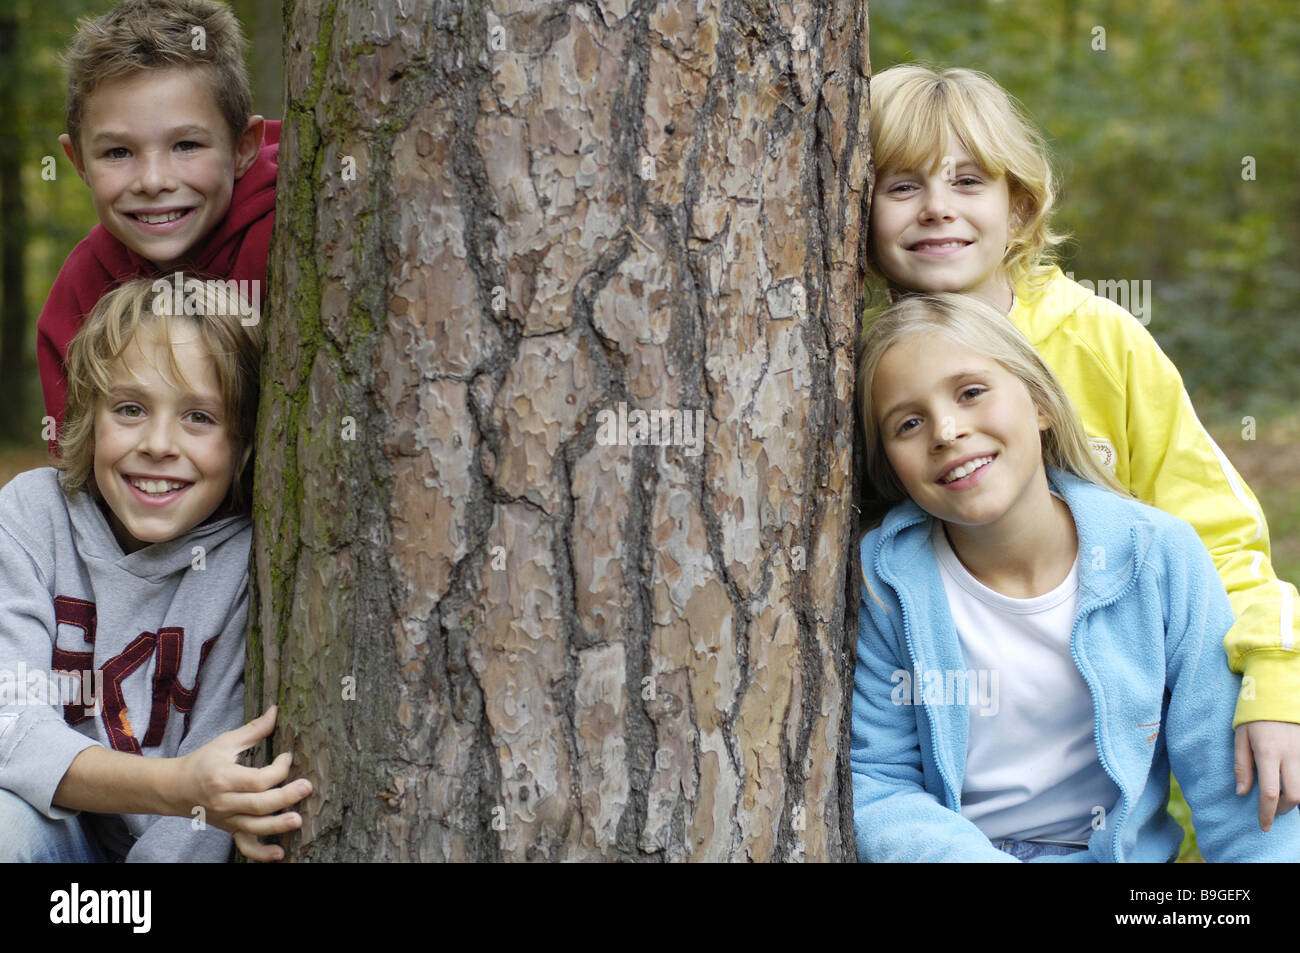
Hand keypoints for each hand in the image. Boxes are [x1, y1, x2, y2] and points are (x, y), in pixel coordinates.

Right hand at [173, 705, 312, 860]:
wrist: (175, 789)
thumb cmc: (202, 762)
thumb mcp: (225, 743)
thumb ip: (253, 730)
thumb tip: (275, 711)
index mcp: (223, 778)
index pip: (257, 779)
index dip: (279, 769)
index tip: (288, 757)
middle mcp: (225, 802)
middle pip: (259, 804)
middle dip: (286, 797)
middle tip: (307, 787)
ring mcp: (228, 819)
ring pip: (255, 828)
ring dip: (278, 826)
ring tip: (298, 821)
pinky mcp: (230, 829)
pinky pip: (245, 846)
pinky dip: (261, 854)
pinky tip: (280, 854)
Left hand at [1233, 720, 1299, 830]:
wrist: (1280, 694)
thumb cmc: (1255, 716)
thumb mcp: (1240, 736)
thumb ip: (1242, 765)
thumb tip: (1241, 792)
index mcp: (1268, 752)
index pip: (1269, 792)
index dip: (1266, 813)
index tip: (1263, 826)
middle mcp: (1291, 755)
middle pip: (1294, 796)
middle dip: (1282, 809)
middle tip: (1271, 809)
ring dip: (1294, 799)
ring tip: (1280, 798)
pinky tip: (1290, 786)